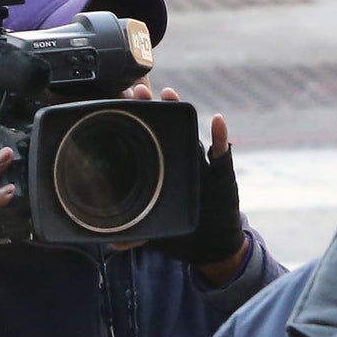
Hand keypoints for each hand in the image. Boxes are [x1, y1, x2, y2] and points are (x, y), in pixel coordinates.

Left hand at [117, 83, 247, 278]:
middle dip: (153, 109)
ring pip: (190, 134)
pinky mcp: (221, 175)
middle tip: (138, 90)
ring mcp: (201, 166)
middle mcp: (181, 162)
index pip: (147, 142)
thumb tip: (114, 244)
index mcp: (164, 172)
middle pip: (166, 129)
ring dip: (181, 112)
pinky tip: (218, 121)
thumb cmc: (185, 234)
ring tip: (170, 94)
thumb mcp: (161, 234)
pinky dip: (221, 137)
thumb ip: (140, 236)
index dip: (135, 124)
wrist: (214, 246)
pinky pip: (221, 154)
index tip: (119, 104)